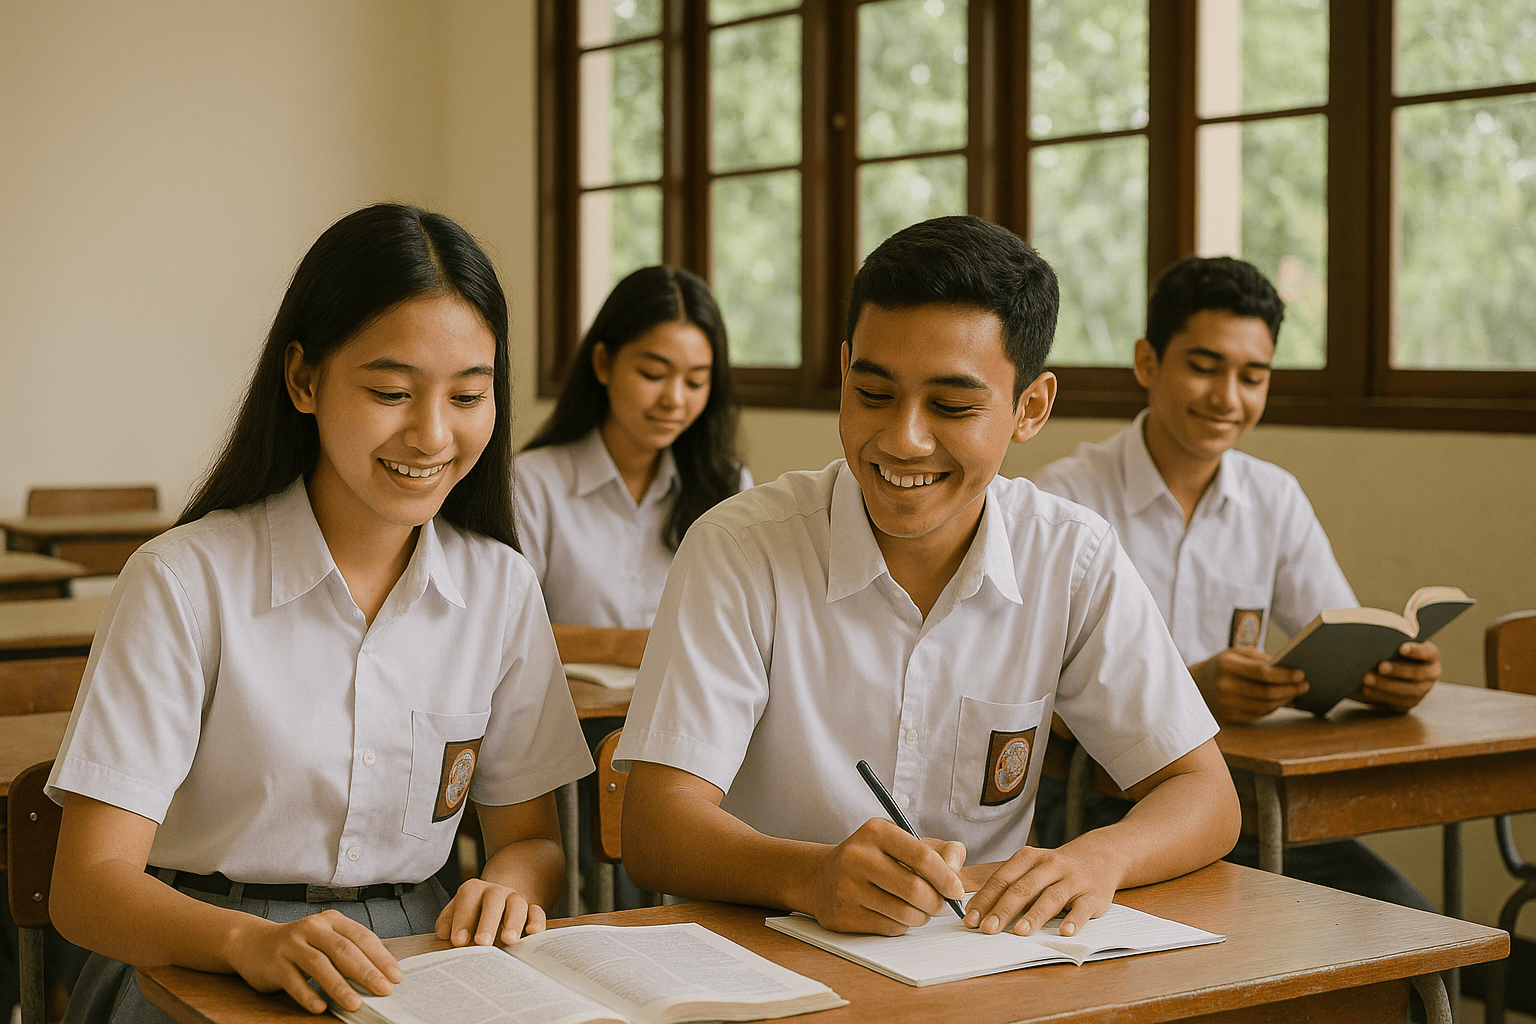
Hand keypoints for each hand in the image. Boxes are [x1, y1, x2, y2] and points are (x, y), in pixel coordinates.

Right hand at [223, 909, 399, 1014]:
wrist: (253, 943)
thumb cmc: (299, 944)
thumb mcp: (326, 940)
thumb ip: (349, 952)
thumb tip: (380, 974)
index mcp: (332, 920)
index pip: (362, 937)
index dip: (380, 957)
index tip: (395, 976)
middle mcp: (313, 928)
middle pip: (343, 950)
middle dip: (366, 972)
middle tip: (383, 990)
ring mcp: (292, 944)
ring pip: (319, 965)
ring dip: (339, 986)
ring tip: (354, 1004)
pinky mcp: (275, 963)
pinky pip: (293, 981)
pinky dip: (307, 995)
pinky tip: (320, 1007)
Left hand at [435, 877, 545, 947]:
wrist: (495, 902)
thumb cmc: (470, 914)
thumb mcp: (455, 914)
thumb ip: (447, 922)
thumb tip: (445, 933)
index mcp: (473, 890)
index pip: (468, 899)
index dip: (463, 919)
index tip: (458, 941)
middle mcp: (495, 892)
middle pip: (493, 901)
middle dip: (488, 922)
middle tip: (482, 942)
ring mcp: (514, 899)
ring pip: (517, 906)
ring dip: (513, 923)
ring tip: (509, 941)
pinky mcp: (531, 910)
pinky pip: (537, 912)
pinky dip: (537, 921)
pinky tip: (533, 933)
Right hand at [806, 818, 964, 934]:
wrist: (820, 877)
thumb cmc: (871, 858)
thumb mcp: (900, 842)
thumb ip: (938, 851)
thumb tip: (957, 871)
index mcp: (875, 831)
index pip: (922, 857)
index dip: (946, 877)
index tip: (956, 890)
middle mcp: (857, 856)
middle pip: (915, 889)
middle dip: (937, 902)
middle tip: (940, 904)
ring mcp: (847, 887)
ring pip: (904, 913)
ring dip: (922, 916)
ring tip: (920, 909)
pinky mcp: (843, 915)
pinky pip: (889, 928)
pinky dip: (902, 925)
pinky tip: (898, 914)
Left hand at [963, 845, 1115, 937]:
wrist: (1098, 858)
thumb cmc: (1054, 870)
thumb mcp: (1031, 868)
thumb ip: (1008, 885)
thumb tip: (977, 911)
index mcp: (1029, 857)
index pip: (1002, 879)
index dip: (985, 899)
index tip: (971, 919)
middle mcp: (1050, 865)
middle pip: (1024, 888)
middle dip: (1004, 910)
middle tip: (988, 929)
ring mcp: (1073, 880)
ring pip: (1051, 897)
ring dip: (1034, 915)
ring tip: (1020, 932)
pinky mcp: (1093, 895)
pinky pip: (1083, 908)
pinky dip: (1074, 920)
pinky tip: (1065, 931)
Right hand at [1191, 647, 1307, 722]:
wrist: (1195, 684)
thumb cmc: (1223, 665)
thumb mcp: (1235, 653)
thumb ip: (1258, 657)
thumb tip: (1285, 668)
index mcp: (1227, 665)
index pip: (1262, 672)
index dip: (1284, 674)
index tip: (1301, 674)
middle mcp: (1224, 685)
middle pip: (1266, 691)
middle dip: (1289, 689)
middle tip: (1304, 685)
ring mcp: (1225, 703)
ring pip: (1265, 705)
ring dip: (1284, 700)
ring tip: (1295, 692)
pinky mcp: (1228, 716)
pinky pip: (1258, 714)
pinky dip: (1273, 707)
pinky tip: (1281, 701)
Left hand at [1353, 640, 1439, 712]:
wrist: (1389, 670)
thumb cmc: (1391, 649)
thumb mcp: (1395, 644)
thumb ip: (1391, 642)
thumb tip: (1372, 641)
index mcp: (1431, 655)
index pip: (1429, 652)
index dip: (1417, 651)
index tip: (1401, 648)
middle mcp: (1430, 674)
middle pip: (1417, 674)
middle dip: (1397, 670)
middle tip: (1380, 666)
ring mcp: (1421, 691)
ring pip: (1406, 691)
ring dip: (1385, 685)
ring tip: (1367, 679)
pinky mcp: (1408, 703)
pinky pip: (1396, 702)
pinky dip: (1380, 695)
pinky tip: (1367, 690)